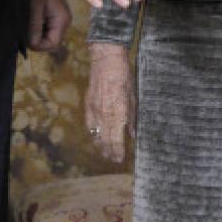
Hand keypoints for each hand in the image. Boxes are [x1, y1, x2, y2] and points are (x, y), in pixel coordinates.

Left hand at [28, 0, 71, 51]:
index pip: (53, 44)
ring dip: (38, 34)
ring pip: (49, 36)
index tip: (26, 39)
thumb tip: (33, 46)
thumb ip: (34, 28)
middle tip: (25, 33)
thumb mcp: (34, 8)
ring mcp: (62, 18)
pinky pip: (48, 28)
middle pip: (52, 42)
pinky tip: (31, 20)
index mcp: (62, 20)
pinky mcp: (57, 15)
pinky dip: (39, 28)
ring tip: (27, 25)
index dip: (39, 46)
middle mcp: (65, 22)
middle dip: (38, 41)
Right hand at [86, 43, 135, 161]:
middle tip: (113, 159)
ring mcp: (95, 111)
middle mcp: (105, 115)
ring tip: (105, 153)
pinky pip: (90, 125)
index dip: (118, 152)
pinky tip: (96, 138)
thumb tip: (132, 134)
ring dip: (101, 145)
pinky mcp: (88, 105)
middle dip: (109, 152)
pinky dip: (93, 134)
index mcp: (118, 114)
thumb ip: (132, 118)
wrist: (106, 62)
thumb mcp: (133, 98)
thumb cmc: (124, 78)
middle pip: (106, 140)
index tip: (120, 159)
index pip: (117, 140)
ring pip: (96, 134)